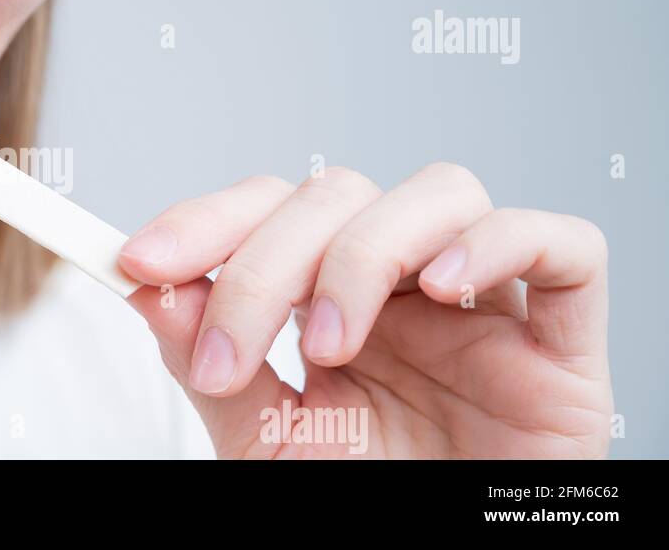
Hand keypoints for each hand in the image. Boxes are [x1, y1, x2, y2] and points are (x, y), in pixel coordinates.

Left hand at [119, 163, 612, 457]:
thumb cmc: (367, 505)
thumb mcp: (266, 442)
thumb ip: (211, 367)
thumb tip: (151, 292)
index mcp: (330, 300)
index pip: (270, 211)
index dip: (204, 221)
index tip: (138, 262)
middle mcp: (402, 287)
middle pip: (337, 195)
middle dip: (265, 263)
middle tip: (226, 354)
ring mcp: (483, 305)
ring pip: (439, 192)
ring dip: (365, 254)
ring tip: (331, 347)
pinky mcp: (559, 339)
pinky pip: (560, 245)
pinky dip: (499, 246)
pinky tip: (445, 291)